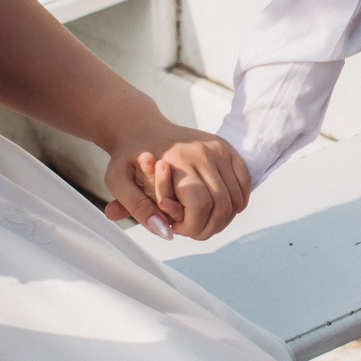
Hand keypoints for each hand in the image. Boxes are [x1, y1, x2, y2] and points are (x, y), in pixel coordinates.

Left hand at [98, 121, 251, 239]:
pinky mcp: (227, 147)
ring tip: (203, 219)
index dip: (192, 227)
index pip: (200, 205)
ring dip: (224, 219)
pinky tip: (221, 208)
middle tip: (192, 229)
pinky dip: (238, 201)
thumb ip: (136, 208)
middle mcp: (202, 152)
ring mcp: (218, 148)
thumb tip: (166, 233)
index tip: (176, 228)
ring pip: (236, 198)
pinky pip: (245, 182)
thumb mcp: (116, 181)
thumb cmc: (127, 159)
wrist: (140, 128)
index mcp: (176, 160)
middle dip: (209, 227)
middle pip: (222, 205)